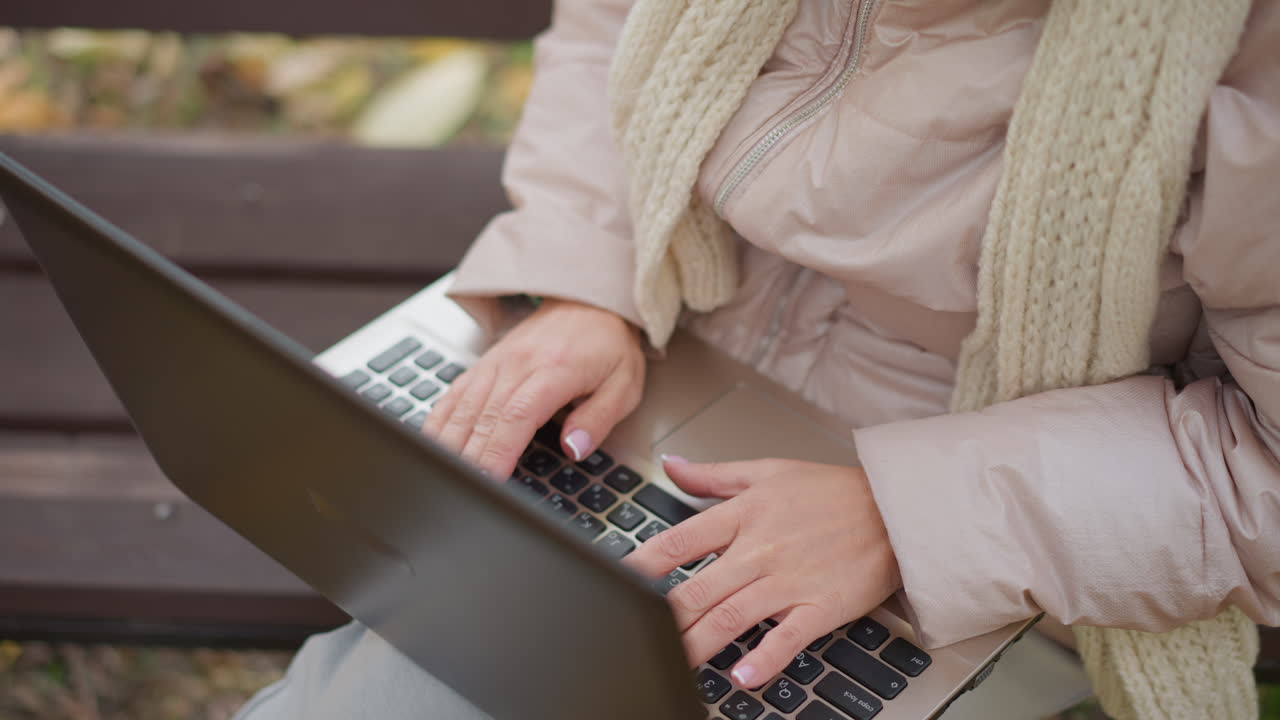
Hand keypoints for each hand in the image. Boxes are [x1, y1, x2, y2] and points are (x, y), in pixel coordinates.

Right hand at [425, 298, 643, 477]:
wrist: (589, 301)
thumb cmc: (608, 344)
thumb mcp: (624, 384)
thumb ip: (599, 419)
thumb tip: (574, 448)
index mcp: (554, 370)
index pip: (517, 416)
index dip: (499, 452)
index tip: (490, 482)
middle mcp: (518, 364)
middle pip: (483, 417)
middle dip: (470, 459)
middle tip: (463, 492)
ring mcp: (497, 363)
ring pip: (463, 407)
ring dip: (450, 444)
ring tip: (443, 477)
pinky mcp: (486, 364)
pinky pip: (455, 394)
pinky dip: (441, 421)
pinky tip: (433, 445)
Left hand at [625, 456, 900, 687]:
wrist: (896, 509)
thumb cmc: (832, 492)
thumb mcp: (768, 470)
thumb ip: (714, 474)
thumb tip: (672, 465)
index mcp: (743, 515)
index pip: (679, 541)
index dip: (642, 563)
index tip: (615, 580)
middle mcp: (759, 550)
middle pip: (698, 586)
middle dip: (662, 614)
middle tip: (634, 631)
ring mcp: (789, 581)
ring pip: (731, 615)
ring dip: (698, 642)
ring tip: (671, 660)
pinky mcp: (819, 607)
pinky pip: (786, 637)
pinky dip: (763, 657)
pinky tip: (742, 674)